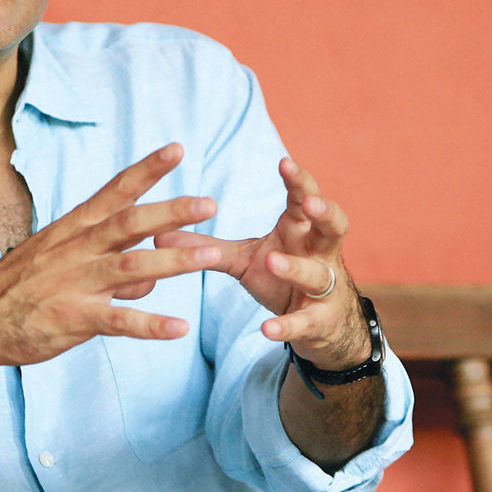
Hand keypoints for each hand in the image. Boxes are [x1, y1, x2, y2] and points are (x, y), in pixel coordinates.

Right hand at [0, 143, 220, 367]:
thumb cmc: (22, 285)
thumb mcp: (62, 260)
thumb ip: (111, 265)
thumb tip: (151, 277)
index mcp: (75, 227)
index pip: (115, 190)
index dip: (147, 170)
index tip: (177, 150)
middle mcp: (77, 248)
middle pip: (129, 223)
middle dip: (171, 211)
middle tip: (209, 203)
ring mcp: (75, 282)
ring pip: (131, 268)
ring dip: (173, 261)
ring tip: (212, 257)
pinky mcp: (72, 318)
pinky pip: (117, 321)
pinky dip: (149, 324)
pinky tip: (179, 327)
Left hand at [154, 157, 368, 369]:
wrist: (319, 325)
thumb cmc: (281, 276)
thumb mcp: (243, 257)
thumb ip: (207, 244)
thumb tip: (157, 235)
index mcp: (300, 229)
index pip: (305, 197)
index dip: (298, 180)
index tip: (284, 162)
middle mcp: (319, 253)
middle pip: (334, 225)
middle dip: (324, 212)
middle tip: (308, 204)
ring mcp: (324, 288)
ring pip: (318, 274)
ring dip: (297, 267)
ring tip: (274, 262)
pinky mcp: (318, 322)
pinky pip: (305, 322)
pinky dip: (286, 325)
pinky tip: (266, 329)